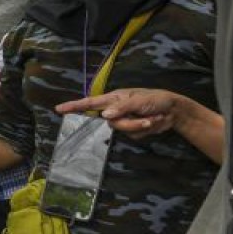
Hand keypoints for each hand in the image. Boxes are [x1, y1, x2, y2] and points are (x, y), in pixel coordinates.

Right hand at [56, 88, 185, 138]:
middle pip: (111, 123)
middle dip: (130, 123)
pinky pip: (132, 135)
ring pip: (123, 130)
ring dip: (140, 126)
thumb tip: (104, 115)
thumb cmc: (155, 99)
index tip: (59, 109)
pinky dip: (144, 130)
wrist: (174, 111)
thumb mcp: (139, 100)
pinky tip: (152, 123)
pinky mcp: (132, 129)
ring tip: (152, 119)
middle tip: (147, 119)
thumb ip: (121, 108)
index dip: (74, 106)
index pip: (89, 103)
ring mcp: (124, 120)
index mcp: (114, 98)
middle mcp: (116, 109)